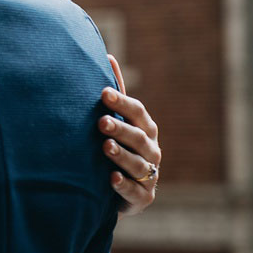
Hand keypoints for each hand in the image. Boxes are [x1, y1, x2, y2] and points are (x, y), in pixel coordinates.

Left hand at [101, 54, 161, 215]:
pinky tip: (110, 178)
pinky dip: (124, 185)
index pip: (138, 112)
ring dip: (121, 155)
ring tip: (105, 147)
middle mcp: (151, 150)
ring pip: (138, 164)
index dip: (122, 102)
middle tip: (100, 121)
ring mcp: (149, 175)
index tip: (103, 93)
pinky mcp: (143, 197)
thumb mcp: (118, 120)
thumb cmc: (117, 146)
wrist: (117, 189)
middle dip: (121, 129)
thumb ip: (115, 93)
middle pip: (139, 138)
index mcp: (145, 129)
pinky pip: (136, 191)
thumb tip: (107, 55)